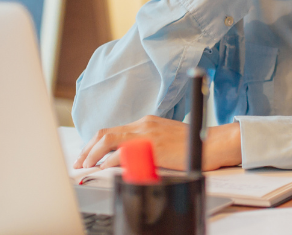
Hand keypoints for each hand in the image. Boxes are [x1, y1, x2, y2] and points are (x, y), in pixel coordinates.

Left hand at [74, 116, 242, 171]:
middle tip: (79, 163)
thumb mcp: (165, 139)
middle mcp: (144, 124)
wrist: (212, 143)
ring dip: (92, 155)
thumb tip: (129, 158)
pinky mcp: (151, 144)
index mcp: (147, 122)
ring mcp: (147, 133)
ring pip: (108, 140)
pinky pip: (122, 152)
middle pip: (105, 133)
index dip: (96, 143)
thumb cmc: (193, 144)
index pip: (113, 130)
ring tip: (86, 167)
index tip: (87, 155)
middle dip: (87, 149)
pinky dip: (108, 161)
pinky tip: (103, 170)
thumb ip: (147, 143)